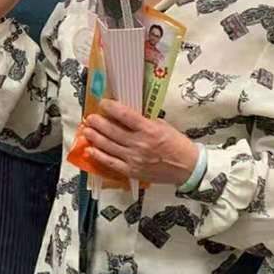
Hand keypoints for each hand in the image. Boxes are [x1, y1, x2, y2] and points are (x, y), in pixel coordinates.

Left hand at [82, 100, 198, 184]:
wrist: (187, 167)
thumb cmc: (176, 144)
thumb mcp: (163, 125)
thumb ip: (144, 121)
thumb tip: (126, 115)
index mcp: (149, 129)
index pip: (125, 115)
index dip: (111, 108)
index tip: (103, 103)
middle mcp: (139, 143)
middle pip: (112, 131)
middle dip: (98, 122)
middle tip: (89, 117)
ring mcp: (134, 158)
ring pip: (108, 146)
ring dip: (95, 137)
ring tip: (86, 130)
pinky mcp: (132, 171)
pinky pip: (111, 163)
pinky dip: (99, 156)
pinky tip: (90, 150)